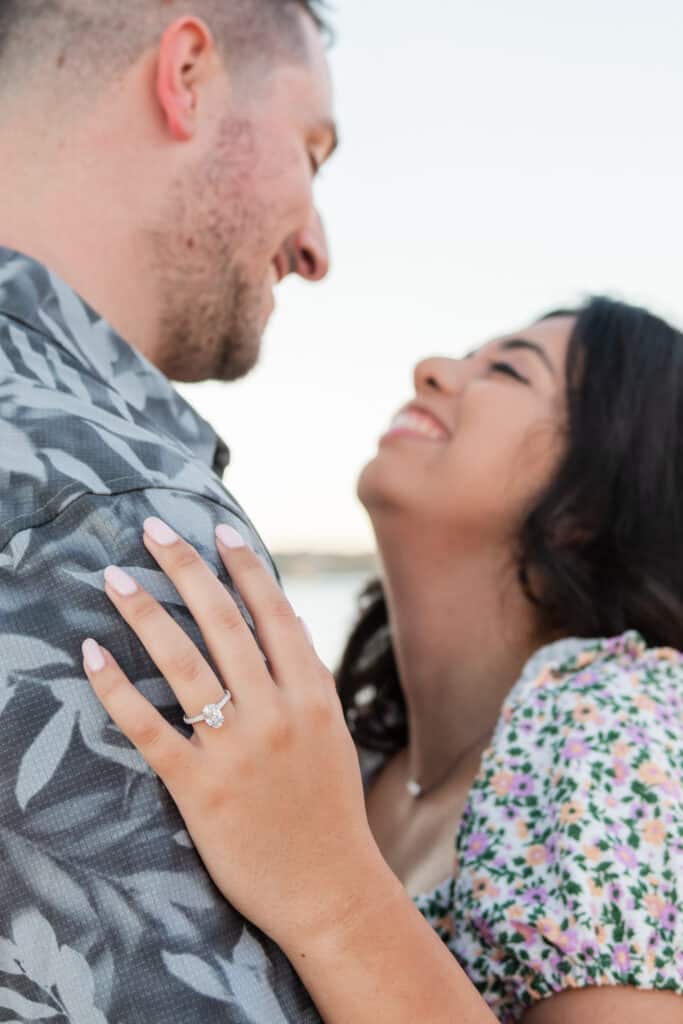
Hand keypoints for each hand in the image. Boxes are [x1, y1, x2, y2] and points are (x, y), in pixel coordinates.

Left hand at [81, 518, 384, 950]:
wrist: (331, 890)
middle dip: (187, 569)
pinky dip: (117, 688)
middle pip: (225, 623)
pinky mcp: (200, 789)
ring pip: (184, 663)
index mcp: (313, 695)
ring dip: (146, 613)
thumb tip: (284, 625)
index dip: (245, 568)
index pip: (275, 613)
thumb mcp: (331, 734)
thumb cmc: (330, 812)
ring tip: (116, 577)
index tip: (219, 530)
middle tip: (154, 530)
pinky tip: (92, 655)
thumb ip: (308, 680)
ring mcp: (237, 750)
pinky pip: (150, 728)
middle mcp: (276, 712)